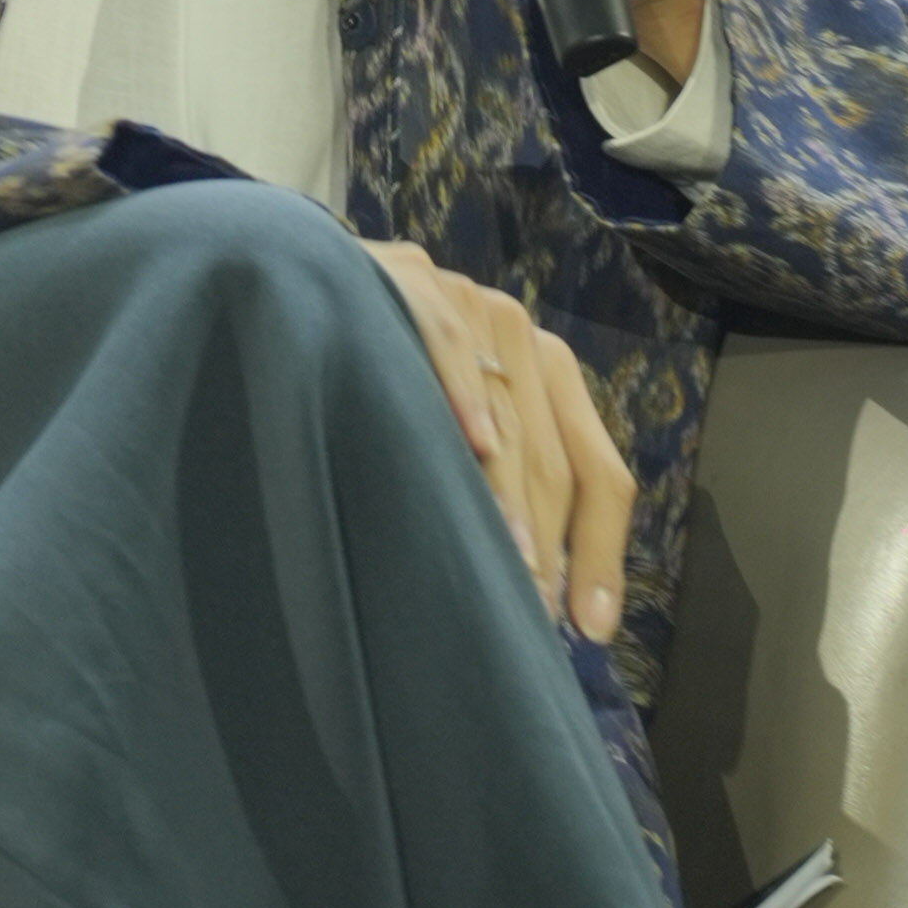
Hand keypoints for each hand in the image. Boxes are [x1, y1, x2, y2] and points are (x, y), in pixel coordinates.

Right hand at [355, 237, 634, 639]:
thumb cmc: (386, 370)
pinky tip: (473, 445)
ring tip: (508, 568)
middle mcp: (519, 335)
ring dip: (508, 498)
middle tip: (531, 619)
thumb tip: (537, 596)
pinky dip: (464, 393)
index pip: (596, 471)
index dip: (602, 552)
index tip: (593, 629)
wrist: (305, 278)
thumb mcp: (461, 421)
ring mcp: (466, 301)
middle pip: (551, 459)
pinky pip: (448, 343)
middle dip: (548, 546)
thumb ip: (502, 483)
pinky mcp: (411, 280)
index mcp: (549, 372)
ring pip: (505, 415)